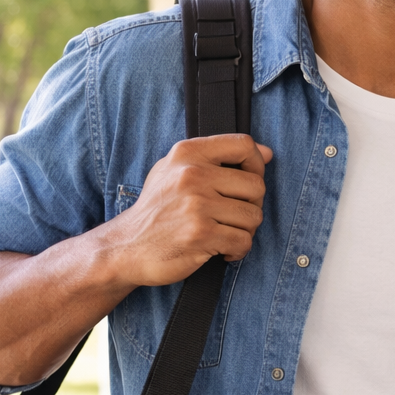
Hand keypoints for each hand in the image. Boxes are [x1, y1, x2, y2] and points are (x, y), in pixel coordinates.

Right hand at [104, 134, 272, 286]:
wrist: (127, 247)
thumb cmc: (156, 210)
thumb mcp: (174, 171)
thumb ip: (217, 158)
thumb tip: (267, 153)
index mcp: (187, 153)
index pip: (244, 144)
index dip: (257, 163)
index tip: (247, 183)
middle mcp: (192, 174)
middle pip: (256, 185)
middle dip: (252, 206)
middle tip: (234, 217)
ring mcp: (196, 204)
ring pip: (253, 216)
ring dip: (245, 231)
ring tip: (225, 234)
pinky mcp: (201, 234)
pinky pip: (243, 241)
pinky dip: (238, 250)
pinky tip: (222, 250)